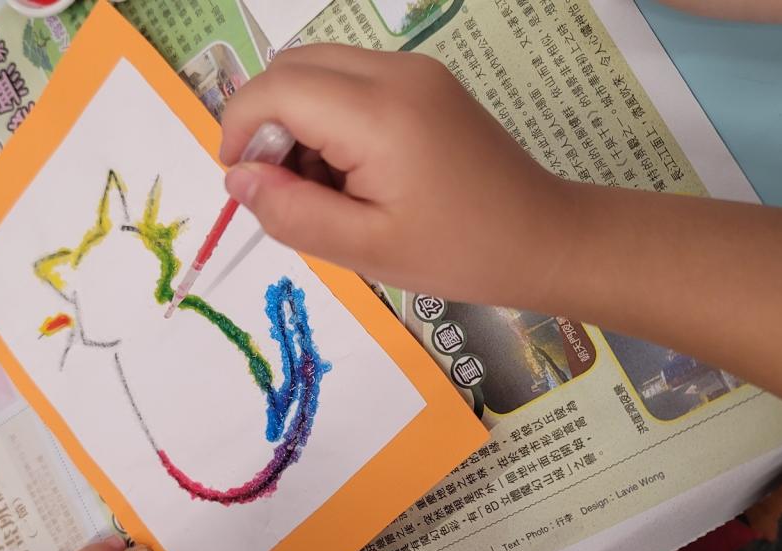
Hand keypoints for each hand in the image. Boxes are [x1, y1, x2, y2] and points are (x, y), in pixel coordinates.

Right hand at [220, 44, 574, 306]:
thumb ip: (292, 212)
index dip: (240, 128)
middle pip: (293, 66)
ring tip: (324, 186)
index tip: (244, 182)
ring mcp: (414, 70)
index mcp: (379, 114)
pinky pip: (352, 79)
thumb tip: (238, 178)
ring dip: (297, 118)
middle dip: (267, 120)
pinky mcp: (425, 80)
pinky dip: (329, 115)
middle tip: (285, 188)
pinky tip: (352, 170)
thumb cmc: (458, 252)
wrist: (543, 238)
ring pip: (319, 68)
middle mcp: (395, 72)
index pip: (277, 88)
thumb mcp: (364, 249)